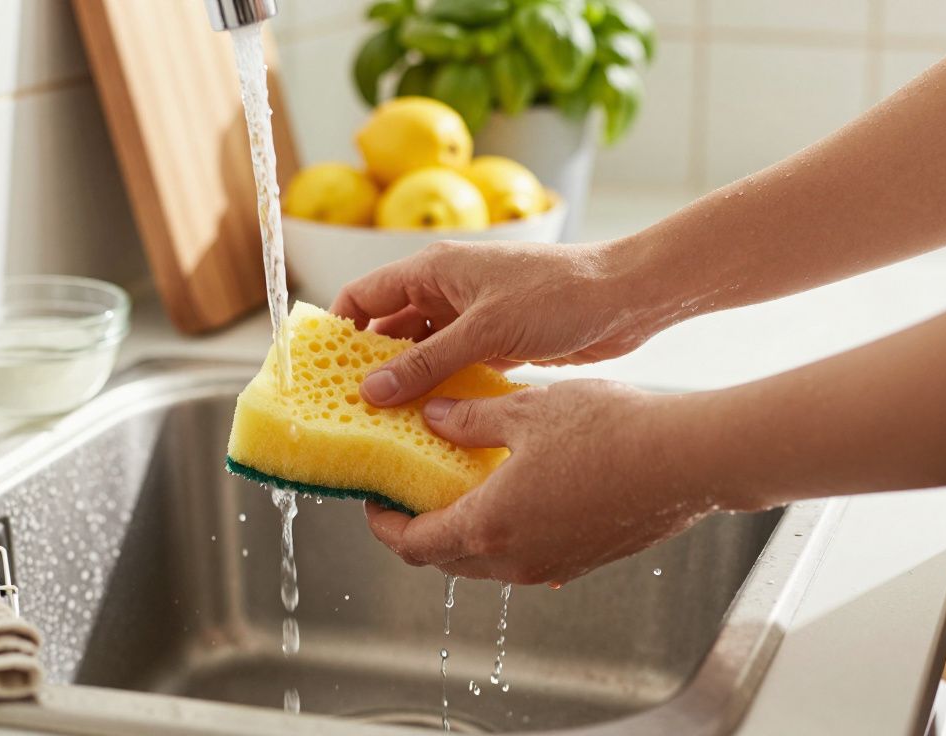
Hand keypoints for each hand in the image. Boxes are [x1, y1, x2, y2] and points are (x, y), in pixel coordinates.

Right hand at [330, 240, 662, 406]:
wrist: (626, 298)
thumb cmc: (558, 296)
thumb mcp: (484, 331)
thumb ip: (426, 362)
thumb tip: (370, 391)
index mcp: (434, 268)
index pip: (365, 294)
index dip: (338, 327)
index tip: (319, 367)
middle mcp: (447, 289)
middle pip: (389, 327)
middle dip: (369, 364)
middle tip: (348, 407)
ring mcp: (472, 316)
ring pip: (421, 351)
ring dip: (406, 382)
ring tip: (384, 423)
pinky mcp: (496, 340)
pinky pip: (452, 366)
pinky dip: (439, 389)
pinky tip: (428, 421)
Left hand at [364, 379, 723, 584]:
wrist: (691, 459)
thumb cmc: (613, 432)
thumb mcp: (525, 410)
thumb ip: (468, 417)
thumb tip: (432, 417)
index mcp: (489, 526)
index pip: (412, 544)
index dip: (383, 523)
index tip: (373, 498)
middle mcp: (515, 560)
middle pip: (443, 558)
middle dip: (417, 527)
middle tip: (407, 488)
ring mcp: (551, 566)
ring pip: (483, 560)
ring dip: (460, 529)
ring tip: (455, 481)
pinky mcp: (580, 560)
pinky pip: (522, 555)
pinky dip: (501, 530)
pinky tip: (510, 488)